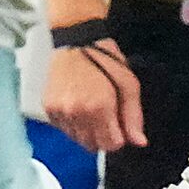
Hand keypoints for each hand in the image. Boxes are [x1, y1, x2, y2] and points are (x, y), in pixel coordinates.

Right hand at [43, 39, 143, 153]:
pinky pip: (64, 130)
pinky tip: (78, 107)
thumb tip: (139, 142)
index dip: (118, 137)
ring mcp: (60, 111)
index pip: (111, 145)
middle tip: (106, 116)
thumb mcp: (129, 85)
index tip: (118, 124)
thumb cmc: (106, 60)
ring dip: (87, 132)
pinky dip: (72, 124)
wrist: (76, 42)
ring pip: (77, 140)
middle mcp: (76, 113)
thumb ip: (133, 117)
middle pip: (93, 146)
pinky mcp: (49, 109)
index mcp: (99, 107)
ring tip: (91, 110)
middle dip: (103, 137)